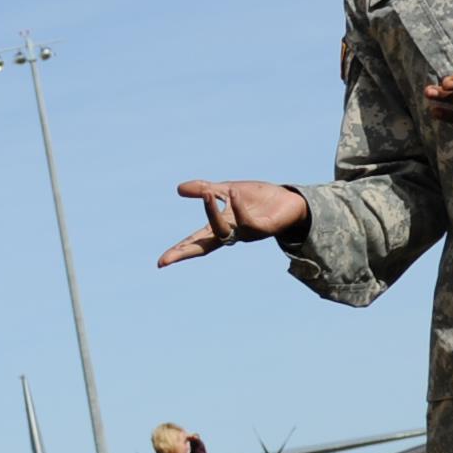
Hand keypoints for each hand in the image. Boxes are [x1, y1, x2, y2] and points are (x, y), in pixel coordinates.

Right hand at [160, 179, 308, 263]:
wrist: (290, 201)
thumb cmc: (258, 200)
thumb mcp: (226, 190)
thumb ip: (205, 190)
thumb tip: (178, 189)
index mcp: (221, 227)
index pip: (195, 241)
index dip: (179, 250)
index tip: (161, 263)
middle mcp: (232, 234)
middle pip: (204, 247)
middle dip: (186, 252)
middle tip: (168, 259)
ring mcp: (246, 234)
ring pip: (223, 230)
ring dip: (212, 212)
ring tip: (208, 192)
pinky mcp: (263, 229)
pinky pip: (247, 221)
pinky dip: (238, 206)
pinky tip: (233, 192)